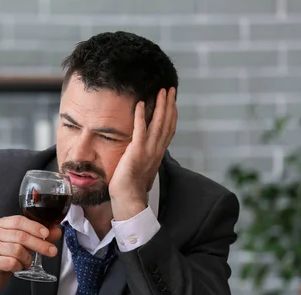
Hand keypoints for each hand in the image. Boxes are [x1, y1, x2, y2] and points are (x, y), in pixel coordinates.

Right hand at [0, 216, 61, 294]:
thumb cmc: (5, 255)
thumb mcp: (21, 243)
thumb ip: (38, 236)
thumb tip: (56, 232)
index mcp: (0, 224)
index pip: (19, 221)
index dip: (34, 226)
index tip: (47, 233)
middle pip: (20, 236)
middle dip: (39, 244)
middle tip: (52, 251)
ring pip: (17, 250)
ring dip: (28, 258)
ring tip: (27, 262)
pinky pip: (11, 262)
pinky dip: (19, 266)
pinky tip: (18, 267)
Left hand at [109, 87, 176, 219]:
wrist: (128, 200)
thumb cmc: (130, 187)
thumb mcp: (141, 168)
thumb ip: (144, 157)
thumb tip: (143, 154)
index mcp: (157, 154)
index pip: (168, 130)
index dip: (172, 114)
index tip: (172, 101)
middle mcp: (156, 150)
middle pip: (167, 123)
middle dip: (169, 105)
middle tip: (170, 89)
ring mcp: (148, 151)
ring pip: (158, 124)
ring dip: (161, 106)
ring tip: (162, 91)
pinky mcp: (136, 152)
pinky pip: (140, 131)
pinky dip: (141, 116)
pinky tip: (140, 103)